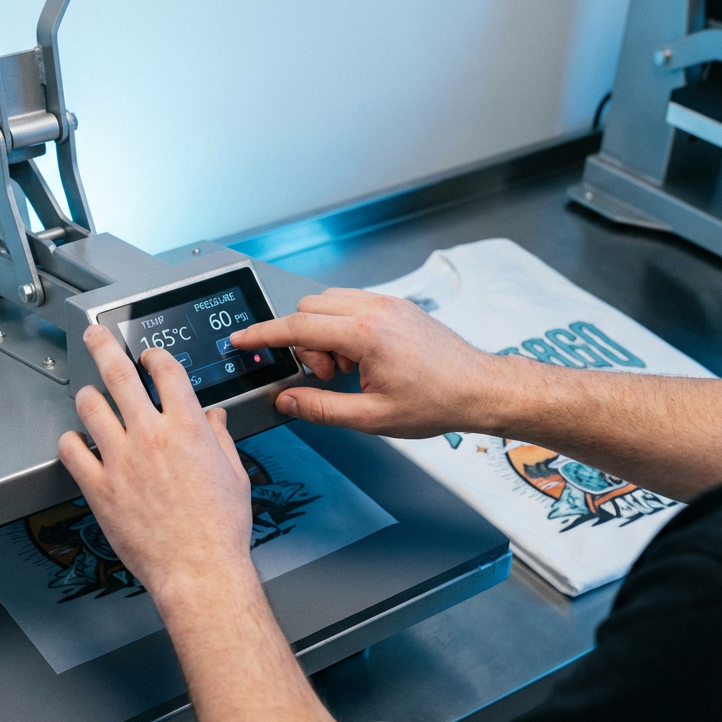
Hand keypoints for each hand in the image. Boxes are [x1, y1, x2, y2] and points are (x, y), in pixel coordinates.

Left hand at [58, 326, 255, 612]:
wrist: (199, 569)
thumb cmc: (220, 530)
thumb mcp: (234, 474)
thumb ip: (219, 439)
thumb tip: (213, 419)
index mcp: (187, 427)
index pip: (165, 369)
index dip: (154, 356)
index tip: (149, 357)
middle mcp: (150, 436)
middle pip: (118, 373)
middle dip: (103, 346)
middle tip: (96, 336)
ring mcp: (120, 459)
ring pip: (90, 406)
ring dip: (89, 396)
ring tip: (90, 396)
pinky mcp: (99, 487)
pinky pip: (71, 450)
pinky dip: (71, 441)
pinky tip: (77, 442)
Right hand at [231, 288, 493, 437]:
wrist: (479, 388)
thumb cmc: (437, 401)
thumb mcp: (372, 418)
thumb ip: (321, 408)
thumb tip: (287, 400)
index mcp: (366, 334)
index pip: (297, 326)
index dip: (263, 334)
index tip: (242, 339)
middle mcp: (375, 309)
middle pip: (308, 309)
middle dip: (303, 341)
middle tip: (326, 376)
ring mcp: (387, 303)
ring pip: (328, 303)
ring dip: (323, 334)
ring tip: (346, 370)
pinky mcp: (396, 306)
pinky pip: (350, 305)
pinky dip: (342, 328)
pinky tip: (360, 358)